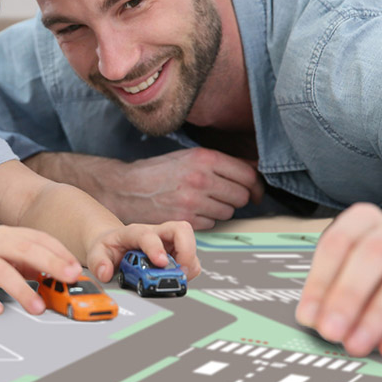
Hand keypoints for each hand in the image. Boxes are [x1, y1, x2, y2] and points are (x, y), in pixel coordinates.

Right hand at [0, 226, 81, 315]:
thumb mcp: (3, 258)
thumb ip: (28, 263)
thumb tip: (60, 274)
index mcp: (5, 236)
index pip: (37, 238)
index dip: (59, 252)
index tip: (76, 268)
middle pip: (23, 248)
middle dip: (49, 262)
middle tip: (68, 278)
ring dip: (21, 288)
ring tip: (36, 307)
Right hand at [29, 148, 263, 229]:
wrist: (125, 188)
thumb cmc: (157, 172)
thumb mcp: (188, 157)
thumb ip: (220, 163)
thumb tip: (254, 168)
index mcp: (204, 158)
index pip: (248, 175)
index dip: (256, 186)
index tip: (255, 191)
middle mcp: (201, 179)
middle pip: (242, 195)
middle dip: (237, 198)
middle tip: (225, 197)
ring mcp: (193, 201)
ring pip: (228, 212)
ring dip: (221, 210)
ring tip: (203, 202)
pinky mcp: (185, 219)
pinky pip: (212, 224)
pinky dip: (206, 220)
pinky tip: (191, 211)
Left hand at [85, 220, 199, 283]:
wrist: (115, 246)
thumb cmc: (110, 247)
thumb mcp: (97, 253)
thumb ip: (98, 262)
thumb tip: (105, 273)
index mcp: (135, 232)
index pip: (148, 234)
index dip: (156, 247)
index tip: (160, 262)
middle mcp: (156, 234)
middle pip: (181, 229)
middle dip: (186, 250)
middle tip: (180, 270)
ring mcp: (169, 243)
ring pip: (191, 245)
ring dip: (188, 264)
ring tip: (176, 278)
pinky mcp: (176, 254)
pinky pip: (191, 260)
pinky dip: (188, 272)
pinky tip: (174, 278)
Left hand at [296, 204, 381, 358]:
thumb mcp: (354, 284)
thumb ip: (331, 296)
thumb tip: (312, 319)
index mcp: (368, 220)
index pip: (340, 242)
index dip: (321, 280)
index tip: (309, 316)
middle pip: (374, 252)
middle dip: (348, 295)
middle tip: (331, 331)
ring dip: (378, 314)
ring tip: (357, 344)